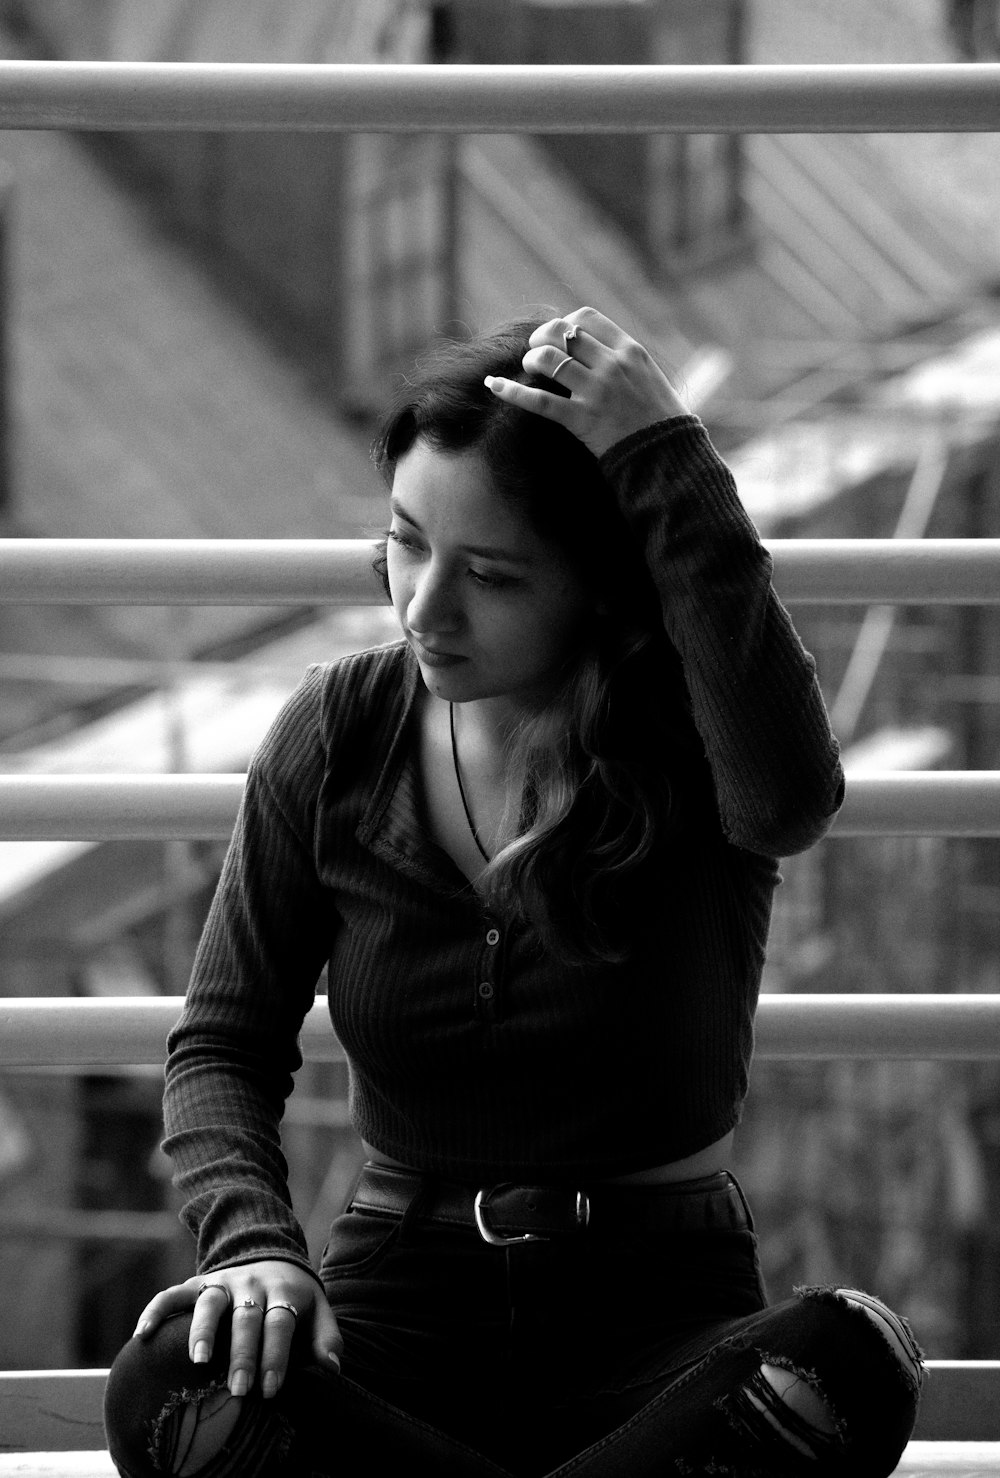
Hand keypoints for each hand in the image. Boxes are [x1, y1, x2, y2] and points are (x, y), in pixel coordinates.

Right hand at [132, 1261, 342, 1399]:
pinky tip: (142, 1335)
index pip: (280, 1323)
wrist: (271, 1254)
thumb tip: (332, 1369)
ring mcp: (222, 1282)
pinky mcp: (198, 1283)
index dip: (275, 1356)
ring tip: (198, 1360)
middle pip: (246, 1318)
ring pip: (210, 1302)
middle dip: (242, 1353)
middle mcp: (251, 1284)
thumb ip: (326, 1337)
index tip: (270, 1389)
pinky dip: (156, 1311)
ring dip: (203, 1330)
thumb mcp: (318, 1310)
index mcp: (282, 1292)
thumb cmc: (294, 1298)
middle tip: (238, 1389)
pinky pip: (173, 1294)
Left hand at [485, 307, 688, 457]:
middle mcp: (611, 365)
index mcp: (629, 350)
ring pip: (548, 359)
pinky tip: (494, 385)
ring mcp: (596, 392)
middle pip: (562, 333)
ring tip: (530, 369)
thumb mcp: (648, 376)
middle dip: (542, 337)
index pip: (586, 318)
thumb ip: (622, 358)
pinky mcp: (581, 420)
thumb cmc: (660, 417)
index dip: (564, 323)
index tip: (560, 337)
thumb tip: (591, 347)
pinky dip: (511, 391)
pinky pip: (538, 401)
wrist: (669, 454)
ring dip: (531, 360)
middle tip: (537, 350)